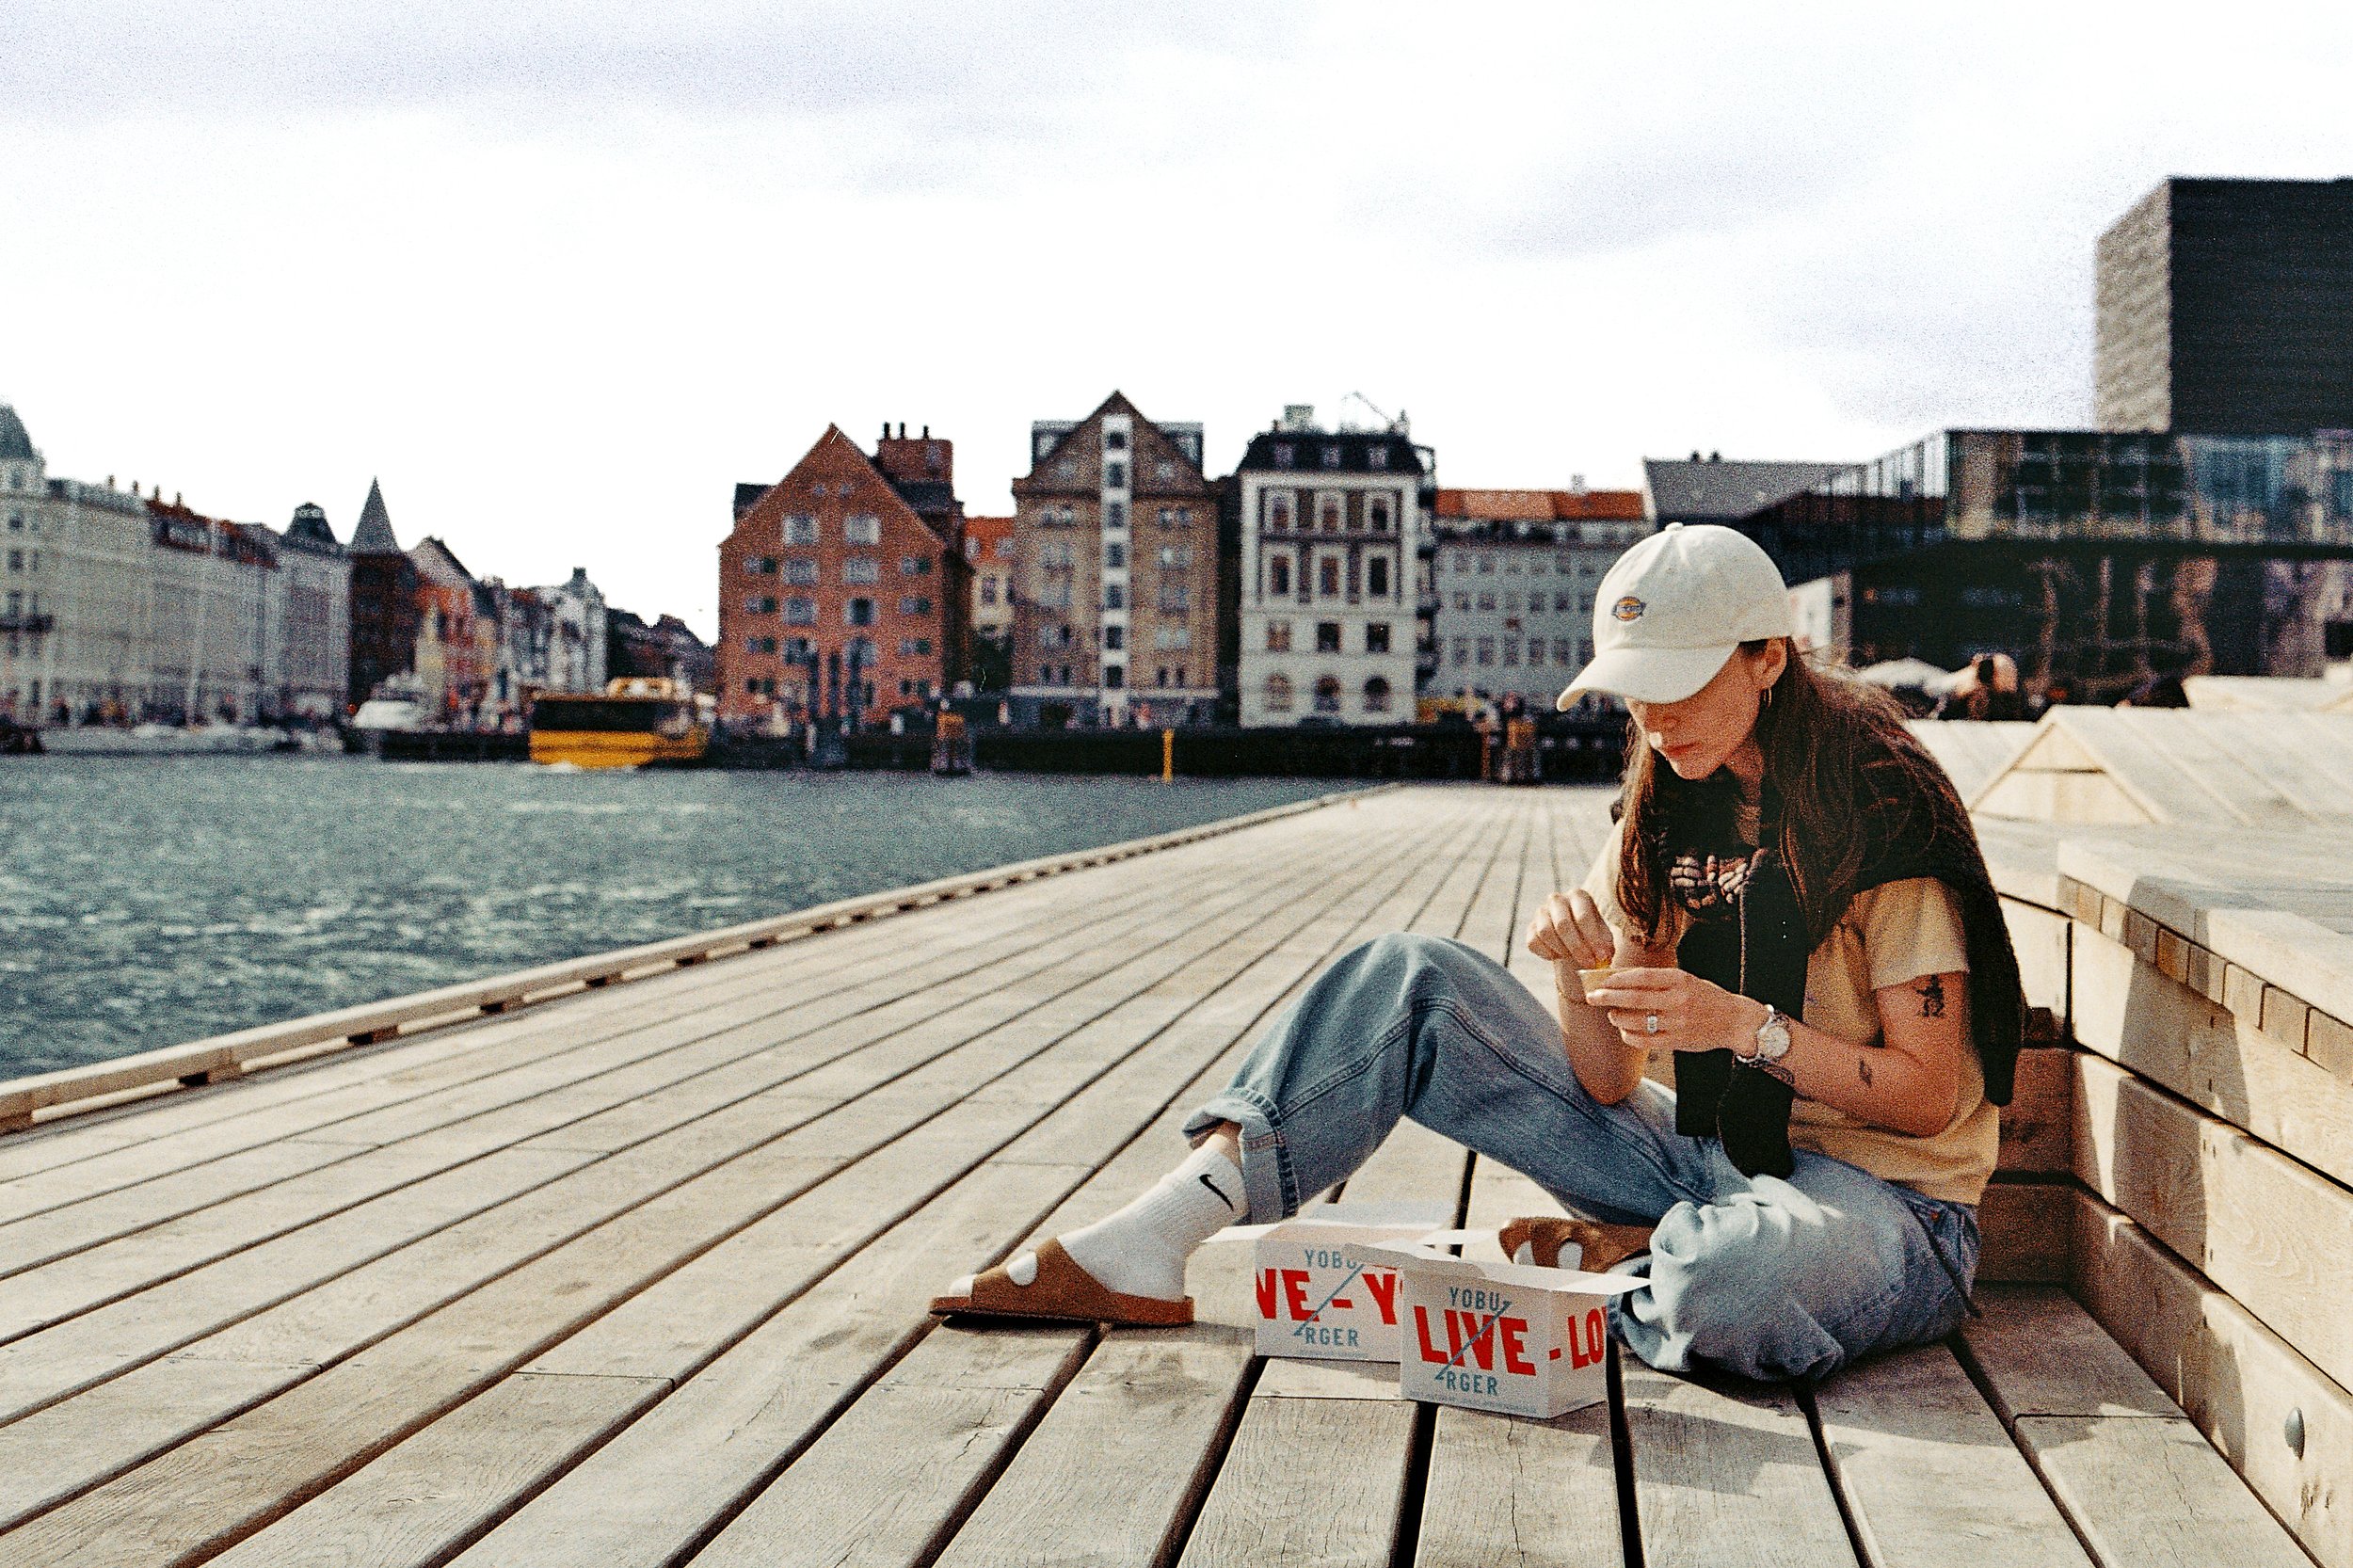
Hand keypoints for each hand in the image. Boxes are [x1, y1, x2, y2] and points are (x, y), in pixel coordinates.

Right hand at [1523, 890, 1614, 970]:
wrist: (1574, 937)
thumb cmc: (1592, 934)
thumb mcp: (1603, 936)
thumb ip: (1605, 944)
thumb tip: (1603, 956)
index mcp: (1578, 896)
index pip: (1583, 917)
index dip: (1592, 939)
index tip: (1601, 957)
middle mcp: (1557, 899)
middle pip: (1562, 924)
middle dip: (1577, 948)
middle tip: (1588, 963)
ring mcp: (1541, 912)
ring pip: (1545, 933)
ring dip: (1562, 951)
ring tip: (1575, 959)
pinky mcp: (1531, 927)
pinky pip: (1533, 942)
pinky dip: (1547, 954)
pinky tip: (1559, 956)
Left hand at [1585, 968, 1766, 1053]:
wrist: (1736, 1021)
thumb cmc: (1706, 997)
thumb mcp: (1686, 980)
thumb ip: (1658, 980)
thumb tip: (1620, 979)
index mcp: (1680, 980)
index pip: (1641, 977)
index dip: (1617, 979)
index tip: (1601, 981)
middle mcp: (1678, 1000)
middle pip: (1634, 999)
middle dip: (1607, 997)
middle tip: (1592, 997)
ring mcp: (1678, 1022)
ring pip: (1636, 1021)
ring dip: (1617, 1017)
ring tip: (1611, 1014)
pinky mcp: (1677, 1042)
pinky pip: (1644, 1041)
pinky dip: (1629, 1036)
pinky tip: (1624, 1031)